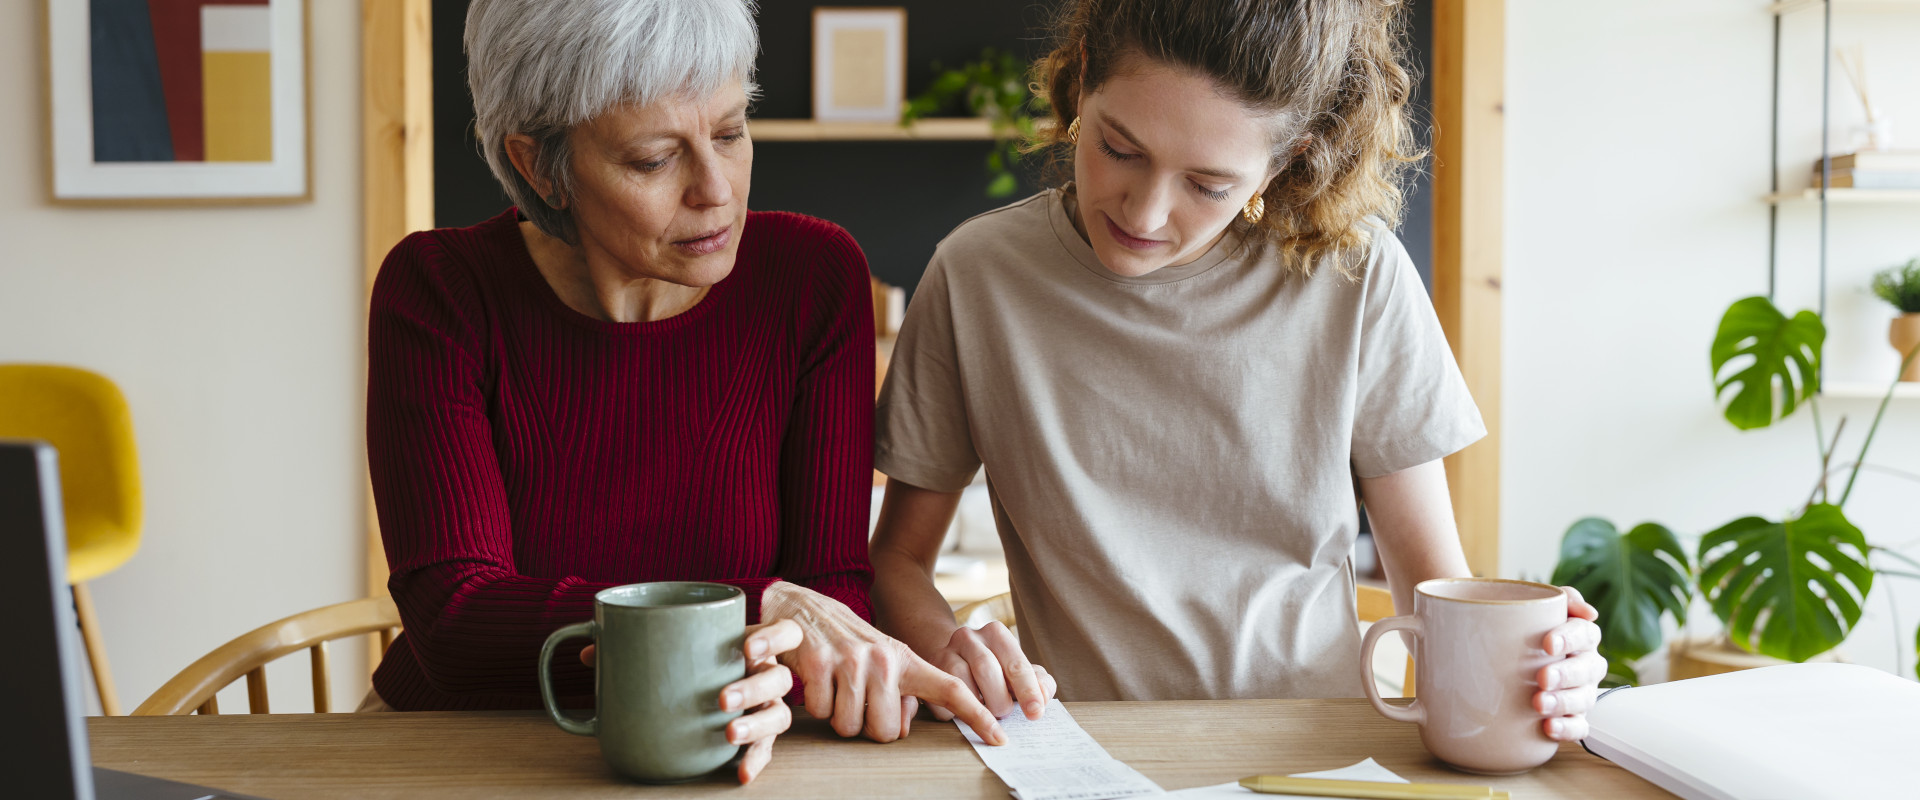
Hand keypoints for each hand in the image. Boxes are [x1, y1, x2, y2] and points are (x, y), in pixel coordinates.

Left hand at [579, 620, 801, 783]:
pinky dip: (754, 761)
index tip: (746, 647)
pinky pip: (767, 750)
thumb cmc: (696, 661)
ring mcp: (768, 706)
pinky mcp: (761, 735)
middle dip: (752, 688)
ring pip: (779, 714)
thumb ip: (639, 646)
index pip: (784, 633)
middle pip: (778, 678)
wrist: (713, 688)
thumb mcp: (677, 648)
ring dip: (756, 725)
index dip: (772, 638)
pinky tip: (740, 773)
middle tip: (721, 699)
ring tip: (729, 733)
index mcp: (753, 645)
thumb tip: (588, 654)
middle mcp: (768, 674)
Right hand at [762, 581, 1007, 744]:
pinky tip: (819, 680)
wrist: (802, 607)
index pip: (949, 689)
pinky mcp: (819, 663)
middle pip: (887, 732)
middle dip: (869, 726)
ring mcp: (851, 660)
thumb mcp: (883, 660)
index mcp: (906, 660)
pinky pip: (822, 713)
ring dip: (840, 716)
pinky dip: (816, 705)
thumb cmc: (848, 643)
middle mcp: (883, 659)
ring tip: (838, 687)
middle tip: (859, 700)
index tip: (1000, 736)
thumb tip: (903, 727)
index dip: (976, 715)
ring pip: (851, 727)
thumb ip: (901, 691)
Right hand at [925, 621, 1055, 721]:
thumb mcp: (1017, 670)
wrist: (952, 657)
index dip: (1027, 690)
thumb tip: (1043, 697)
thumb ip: (1036, 681)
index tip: (1035, 713)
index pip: (1015, 663)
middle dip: (999, 700)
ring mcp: (944, 653)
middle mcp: (968, 637)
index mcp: (996, 633)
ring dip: (978, 708)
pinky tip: (963, 714)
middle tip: (1005, 714)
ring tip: (987, 714)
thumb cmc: (994, 668)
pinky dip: (956, 713)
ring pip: (961, 684)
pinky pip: (941, 698)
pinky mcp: (928, 673)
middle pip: (987, 671)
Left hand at [1534, 586, 1604, 741]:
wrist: (1498, 652)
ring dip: (1563, 703)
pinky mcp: (1573, 717)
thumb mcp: (1533, 605)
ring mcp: (1582, 692)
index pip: (1585, 633)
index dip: (1570, 638)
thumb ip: (1559, 597)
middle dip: (1566, 674)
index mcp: (1581, 636)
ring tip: (1538, 704)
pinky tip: (1548, 727)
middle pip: (1587, 669)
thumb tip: (1588, 611)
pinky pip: (1579, 727)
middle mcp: (1587, 664)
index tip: (1547, 644)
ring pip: (1584, 699)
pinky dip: (1567, 729)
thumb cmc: (1523, 626)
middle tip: (1542, 678)